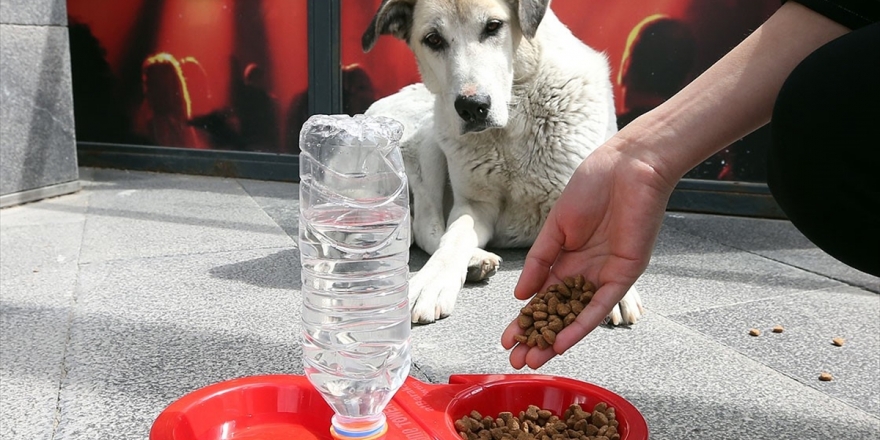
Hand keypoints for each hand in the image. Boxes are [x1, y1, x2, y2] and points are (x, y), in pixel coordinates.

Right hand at [501, 139, 674, 368]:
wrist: (629, 167)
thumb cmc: (593, 186)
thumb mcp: (556, 227)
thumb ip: (540, 261)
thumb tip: (520, 295)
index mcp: (567, 258)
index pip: (542, 297)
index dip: (524, 319)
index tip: (506, 339)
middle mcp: (586, 272)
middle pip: (557, 313)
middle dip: (536, 338)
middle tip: (515, 360)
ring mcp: (605, 275)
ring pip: (576, 316)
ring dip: (555, 340)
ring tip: (533, 360)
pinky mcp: (624, 274)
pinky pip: (600, 306)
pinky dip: (581, 324)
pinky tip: (561, 342)